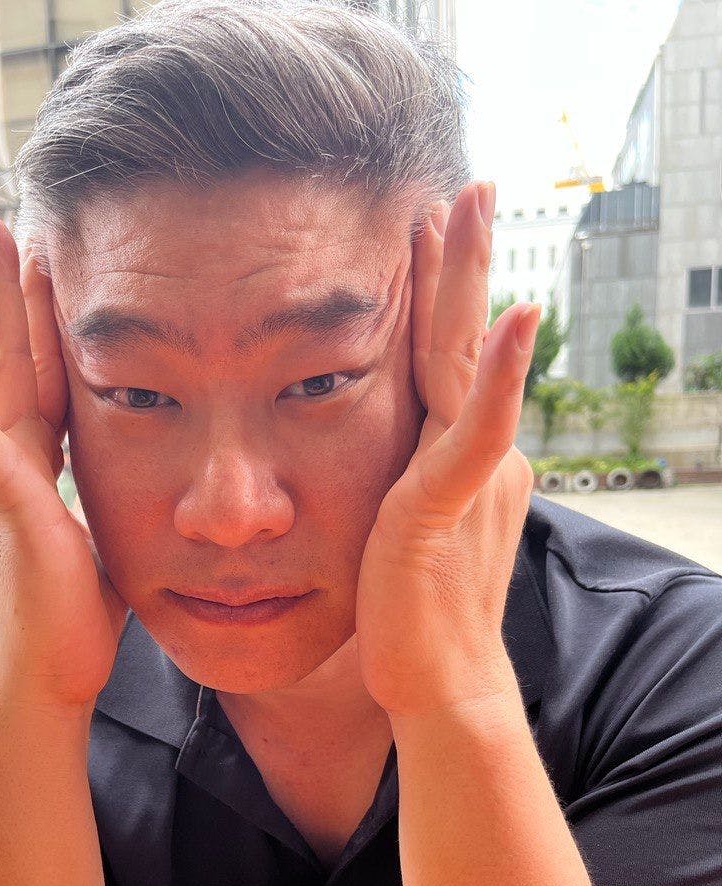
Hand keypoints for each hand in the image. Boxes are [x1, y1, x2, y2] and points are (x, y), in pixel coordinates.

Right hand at [0, 211, 127, 713]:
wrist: (45, 687)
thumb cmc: (76, 627)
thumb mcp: (104, 545)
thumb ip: (115, 506)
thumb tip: (156, 493)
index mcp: (36, 471)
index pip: (47, 379)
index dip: (50, 324)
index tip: (59, 269)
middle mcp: (7, 465)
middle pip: (12, 358)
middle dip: (13, 290)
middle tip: (9, 223)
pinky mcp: (1, 503)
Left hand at [356, 181, 539, 718]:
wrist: (436, 682)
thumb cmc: (409, 617)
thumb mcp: (401, 531)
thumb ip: (403, 487)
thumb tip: (385, 466)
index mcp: (452, 456)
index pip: (440, 359)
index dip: (434, 294)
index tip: (425, 229)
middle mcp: (469, 452)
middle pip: (461, 340)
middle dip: (462, 262)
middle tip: (468, 187)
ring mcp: (466, 472)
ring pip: (469, 360)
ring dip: (472, 281)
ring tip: (475, 206)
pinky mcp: (449, 502)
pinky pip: (479, 428)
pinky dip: (502, 373)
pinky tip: (516, 316)